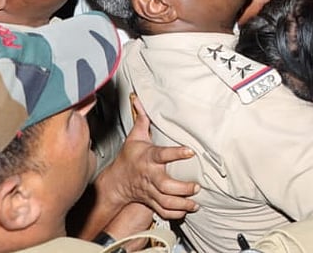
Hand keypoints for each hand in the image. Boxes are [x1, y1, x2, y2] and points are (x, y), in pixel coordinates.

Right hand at [100, 94, 199, 219]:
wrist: (116, 183)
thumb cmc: (128, 158)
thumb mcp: (134, 137)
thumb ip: (143, 119)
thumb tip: (140, 99)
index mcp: (148, 158)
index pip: (162, 155)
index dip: (176, 153)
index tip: (190, 151)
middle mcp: (150, 176)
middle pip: (166, 186)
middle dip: (182, 188)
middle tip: (196, 186)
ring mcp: (150, 191)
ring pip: (166, 202)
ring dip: (182, 204)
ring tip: (196, 202)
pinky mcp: (151, 201)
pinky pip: (163, 211)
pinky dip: (175, 213)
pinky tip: (188, 210)